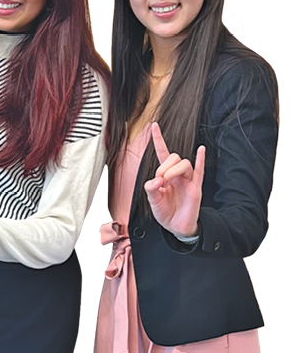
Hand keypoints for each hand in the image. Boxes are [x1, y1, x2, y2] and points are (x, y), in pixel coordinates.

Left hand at [143, 122, 204, 237]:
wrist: (176, 227)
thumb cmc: (166, 213)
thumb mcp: (153, 201)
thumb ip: (151, 189)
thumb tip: (155, 180)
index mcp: (165, 175)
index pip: (162, 154)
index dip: (158, 140)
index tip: (153, 125)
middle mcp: (177, 175)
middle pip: (173, 157)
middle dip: (164, 166)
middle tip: (160, 179)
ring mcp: (187, 180)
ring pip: (184, 164)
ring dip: (173, 169)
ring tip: (167, 181)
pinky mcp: (195, 188)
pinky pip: (199, 171)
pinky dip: (200, 160)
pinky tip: (200, 150)